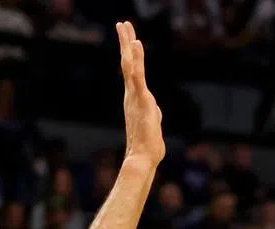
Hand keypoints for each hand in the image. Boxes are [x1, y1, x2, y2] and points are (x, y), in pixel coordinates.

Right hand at [116, 21, 164, 165]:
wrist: (142, 158)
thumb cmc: (147, 146)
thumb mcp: (152, 124)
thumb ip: (152, 114)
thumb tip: (153, 112)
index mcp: (135, 98)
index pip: (132, 71)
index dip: (130, 53)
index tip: (129, 36)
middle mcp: (132, 94)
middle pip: (127, 63)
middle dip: (125, 42)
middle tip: (122, 23)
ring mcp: (135, 97)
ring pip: (130, 67)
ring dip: (128, 46)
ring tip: (126, 28)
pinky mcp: (142, 101)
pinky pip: (138, 78)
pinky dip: (136, 63)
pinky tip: (135, 47)